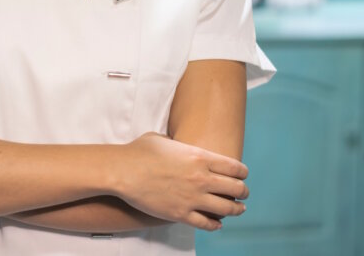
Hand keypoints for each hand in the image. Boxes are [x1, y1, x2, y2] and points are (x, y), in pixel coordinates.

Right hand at [115, 132, 249, 230]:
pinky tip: (217, 223)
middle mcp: (201, 178)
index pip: (235, 167)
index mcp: (199, 157)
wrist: (121, 171)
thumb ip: (180, 145)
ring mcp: (192, 198)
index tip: (242, 175)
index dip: (242, 172)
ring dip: (236, 209)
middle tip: (242, 192)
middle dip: (243, 191)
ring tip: (238, 209)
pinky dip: (216, 224)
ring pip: (227, 208)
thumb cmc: (138, 151)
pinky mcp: (181, 214)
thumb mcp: (163, 139)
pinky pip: (208, 224)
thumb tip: (181, 147)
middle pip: (237, 188)